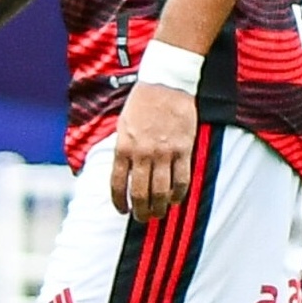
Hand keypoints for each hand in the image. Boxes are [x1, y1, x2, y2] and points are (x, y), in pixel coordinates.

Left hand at [111, 81, 197, 220]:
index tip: (122, 210)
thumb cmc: (141, 103)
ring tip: (158, 213)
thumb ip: (123, 150)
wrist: (165, 84)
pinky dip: (178, 194)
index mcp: (123, 147)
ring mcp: (164, 153)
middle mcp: (142, 153)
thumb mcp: (123, 125)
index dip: (119, 202)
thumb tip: (122, 174)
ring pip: (161, 192)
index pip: (117, 184)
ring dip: (159, 208)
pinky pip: (182, 180)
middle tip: (142, 218)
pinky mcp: (184, 150)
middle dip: (140, 211)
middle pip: (140, 193)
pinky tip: (175, 200)